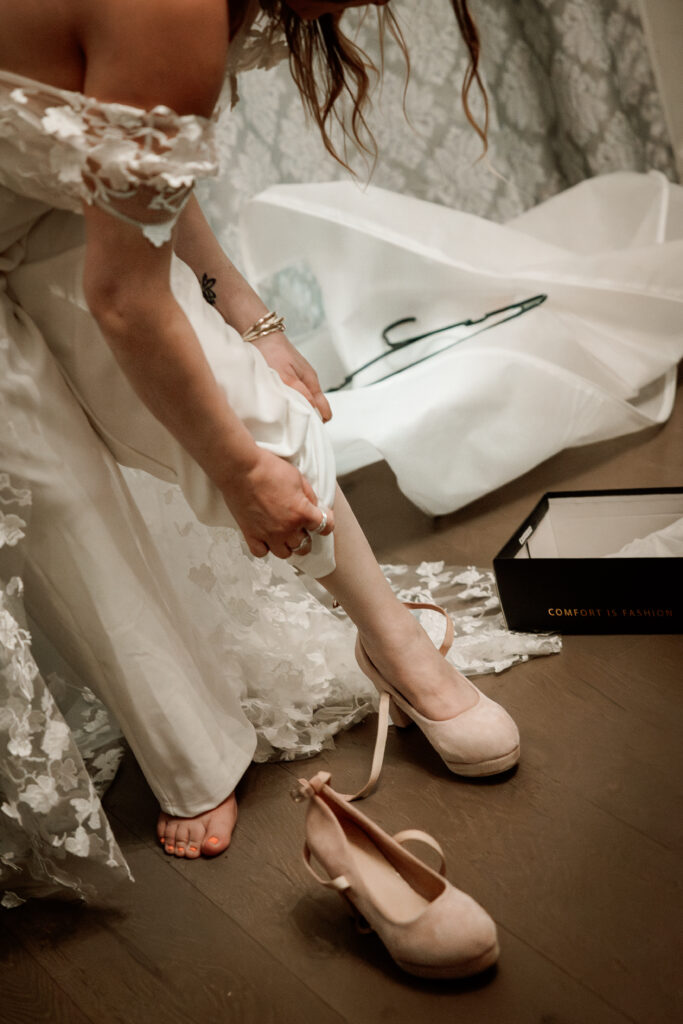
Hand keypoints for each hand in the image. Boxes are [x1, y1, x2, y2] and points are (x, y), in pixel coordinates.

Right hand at [220, 447, 334, 558]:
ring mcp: (268, 534)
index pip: (324, 527)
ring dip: (288, 546)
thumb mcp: (298, 477)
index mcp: (301, 512)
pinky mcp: (250, 534)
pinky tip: (266, 539)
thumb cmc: (268, 469)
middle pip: (304, 546)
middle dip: (306, 537)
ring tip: (285, 536)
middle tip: (302, 529)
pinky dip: (265, 548)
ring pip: (285, 554)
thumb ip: (309, 495)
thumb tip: (313, 506)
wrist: (241, 469)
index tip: (323, 519)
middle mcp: (287, 528)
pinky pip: (261, 552)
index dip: (327, 522)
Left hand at [248, 333, 331, 422]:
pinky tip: (279, 407)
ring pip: (304, 402)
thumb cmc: (272, 350)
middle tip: (294, 429)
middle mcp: (307, 381)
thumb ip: (299, 391)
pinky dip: (289, 403)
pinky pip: (294, 396)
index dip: (318, 422)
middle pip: (315, 408)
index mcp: (311, 381)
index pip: (324, 409)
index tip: (307, 432)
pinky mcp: (288, 378)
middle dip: (308, 419)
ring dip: (297, 411)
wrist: (260, 333)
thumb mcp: (285, 374)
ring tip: (285, 420)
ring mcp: (298, 380)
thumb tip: (312, 408)